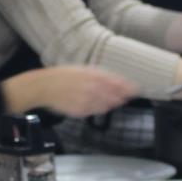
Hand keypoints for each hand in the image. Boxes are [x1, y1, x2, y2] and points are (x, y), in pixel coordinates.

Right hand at [9, 66, 137, 117]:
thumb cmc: (63, 75)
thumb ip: (100, 75)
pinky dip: (100, 108)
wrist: (44, 86)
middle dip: (123, 96)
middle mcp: (92, 88)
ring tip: (114, 100)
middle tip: (128, 96)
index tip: (137, 89)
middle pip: (115, 95)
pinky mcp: (81, 111)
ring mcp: (87, 101)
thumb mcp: (82, 69)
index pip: (117, 82)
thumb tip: (116, 82)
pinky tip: (98, 104)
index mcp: (93, 75)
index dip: (128, 87)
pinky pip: (96, 111)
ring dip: (112, 103)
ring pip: (107, 105)